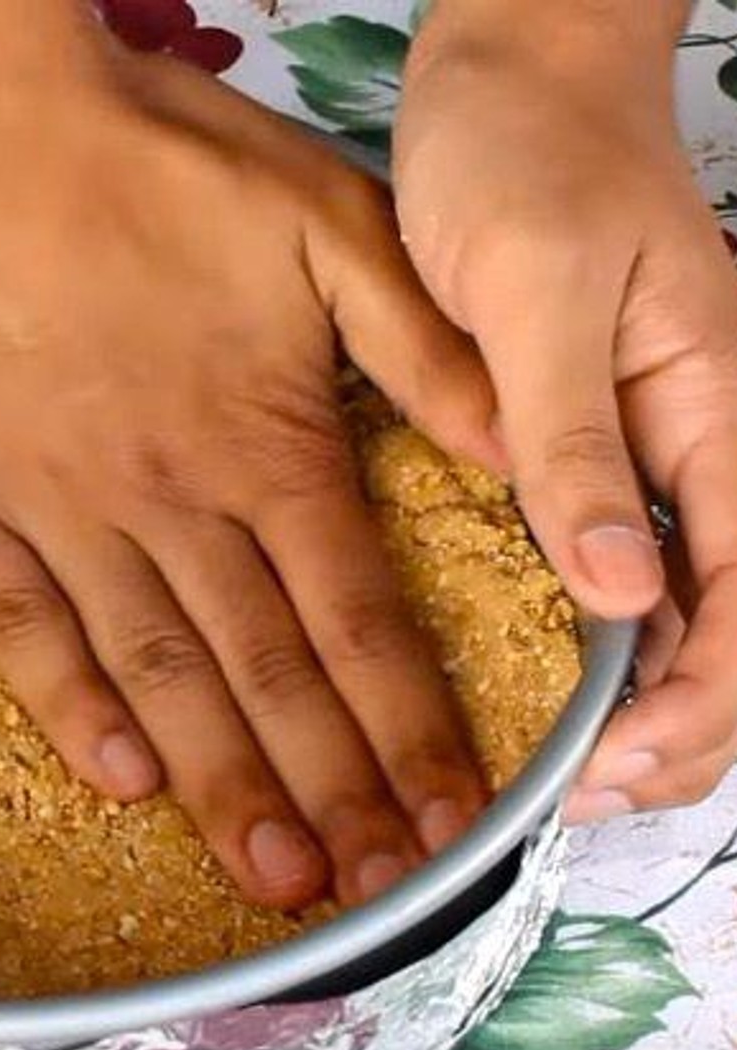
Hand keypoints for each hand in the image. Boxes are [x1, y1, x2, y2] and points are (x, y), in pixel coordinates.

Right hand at [0, 41, 497, 905]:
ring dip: (219, 780)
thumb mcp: (325, 215)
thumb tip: (515, 456)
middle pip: (266, 672)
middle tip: (370, 890)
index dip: (411, 727)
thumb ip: (425, 344)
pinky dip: (66, 707)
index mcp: (263, 440)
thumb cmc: (147, 160)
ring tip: (272, 876)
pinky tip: (113, 779)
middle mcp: (168, 499)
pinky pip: (18, 628)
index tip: (449, 821)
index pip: (359, 618)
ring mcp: (54, 509)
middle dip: (329, 789)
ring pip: (156, 670)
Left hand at [395, 1, 736, 822]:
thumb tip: (622, 596)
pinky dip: (600, 630)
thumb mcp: (537, 298)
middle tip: (571, 798)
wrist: (513, 73)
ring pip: (682, 604)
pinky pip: (621, 553)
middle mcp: (704, 442)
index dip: (695, 707)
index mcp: (721, 413)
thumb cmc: (527, 158)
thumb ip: (576, 443)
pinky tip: (550, 670)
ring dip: (639, 698)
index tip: (605, 771)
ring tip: (560, 768)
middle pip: (729, 624)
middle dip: (673, 729)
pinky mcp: (595, 432)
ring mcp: (657, 441)